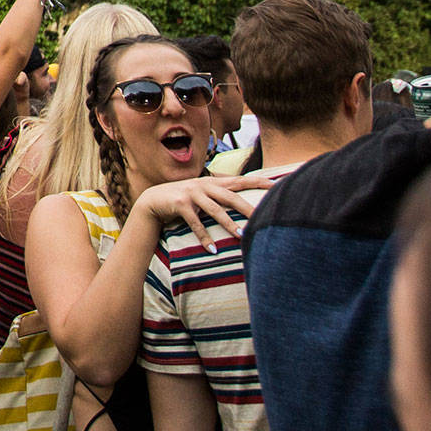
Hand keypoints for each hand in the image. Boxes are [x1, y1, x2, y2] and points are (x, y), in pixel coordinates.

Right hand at [133, 173, 274, 247]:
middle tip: (264, 216)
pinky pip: (195, 223)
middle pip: (231, 196)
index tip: (276, 185)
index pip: (240, 180)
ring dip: (229, 224)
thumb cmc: (184, 199)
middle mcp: (204, 185)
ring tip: (242, 236)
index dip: (258, 181)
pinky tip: (213, 250)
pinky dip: (204, 237)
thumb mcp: (202, 193)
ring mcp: (192, 194)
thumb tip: (245, 203)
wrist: (153, 199)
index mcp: (213, 182)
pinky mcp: (180, 204)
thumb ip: (220, 195)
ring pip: (215, 210)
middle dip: (248, 207)